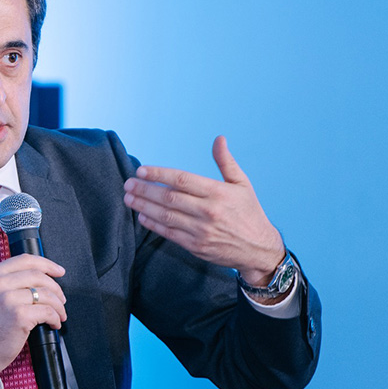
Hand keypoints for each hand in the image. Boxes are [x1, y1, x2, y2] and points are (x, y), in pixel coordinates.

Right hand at [0, 254, 66, 388]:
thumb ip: (9, 282)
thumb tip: (40, 277)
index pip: (25, 260)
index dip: (47, 264)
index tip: (59, 271)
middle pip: (39, 276)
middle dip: (56, 288)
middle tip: (61, 300)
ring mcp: (8, 299)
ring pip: (46, 294)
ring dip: (58, 306)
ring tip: (59, 315)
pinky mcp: (19, 316)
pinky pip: (48, 311)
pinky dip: (55, 318)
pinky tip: (53, 324)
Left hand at [123, 135, 284, 285]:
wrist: (259, 249)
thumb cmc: (249, 212)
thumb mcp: (242, 184)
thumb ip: (226, 162)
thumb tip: (219, 139)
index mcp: (218, 193)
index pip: (182, 179)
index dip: (159, 174)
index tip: (141, 170)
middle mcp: (208, 211)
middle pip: (169, 198)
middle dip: (145, 190)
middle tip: (128, 183)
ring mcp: (201, 231)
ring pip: (166, 216)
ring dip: (144, 207)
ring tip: (129, 198)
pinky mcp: (196, 246)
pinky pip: (170, 234)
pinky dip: (154, 225)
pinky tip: (142, 217)